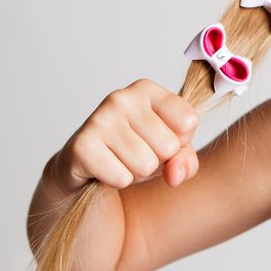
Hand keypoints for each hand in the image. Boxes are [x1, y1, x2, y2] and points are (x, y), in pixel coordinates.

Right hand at [54, 79, 199, 192]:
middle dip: (158, 160)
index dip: (180, 141)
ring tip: (122, 160)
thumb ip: (186, 161)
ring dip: (137, 172)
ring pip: (146, 164)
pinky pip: (122, 178)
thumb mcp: (172, 151)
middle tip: (137, 153)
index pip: (188, 122)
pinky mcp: (83, 145)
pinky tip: (106, 168)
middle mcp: (122, 98)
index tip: (160, 137)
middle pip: (169, 146)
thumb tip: (175, 175)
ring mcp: (100, 119)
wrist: (87, 165)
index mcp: (147, 90)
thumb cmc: (137, 149)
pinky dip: (118, 181)